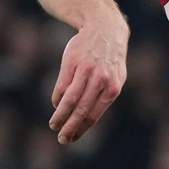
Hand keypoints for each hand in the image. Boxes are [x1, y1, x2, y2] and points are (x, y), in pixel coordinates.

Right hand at [49, 16, 128, 143]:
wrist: (105, 28)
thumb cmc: (109, 58)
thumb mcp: (115, 77)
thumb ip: (104, 96)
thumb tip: (86, 120)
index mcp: (113, 88)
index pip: (94, 115)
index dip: (82, 128)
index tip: (72, 138)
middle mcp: (100, 80)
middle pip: (81, 110)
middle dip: (70, 127)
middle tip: (61, 139)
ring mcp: (86, 71)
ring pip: (70, 99)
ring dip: (60, 115)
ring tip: (54, 125)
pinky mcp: (72, 62)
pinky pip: (62, 86)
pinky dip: (57, 98)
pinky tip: (56, 105)